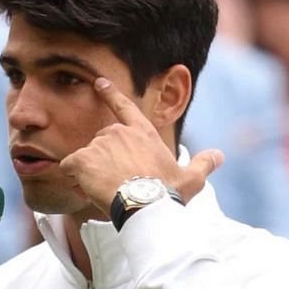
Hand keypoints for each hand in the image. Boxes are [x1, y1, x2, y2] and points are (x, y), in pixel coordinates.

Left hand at [59, 77, 223, 215]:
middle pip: (101, 141)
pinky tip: (86, 189)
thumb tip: (219, 155)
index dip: (111, 94)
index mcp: (143, 133)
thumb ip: (203, 164)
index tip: (99, 82)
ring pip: (86, 157)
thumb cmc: (168, 193)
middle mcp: (119, 133)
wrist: (147, 205)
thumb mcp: (192, 178)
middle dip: (103, 159)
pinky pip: (69, 167)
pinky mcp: (82, 158)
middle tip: (116, 183)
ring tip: (105, 190)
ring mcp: (99, 144)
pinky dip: (73, 178)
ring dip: (89, 172)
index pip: (125, 107)